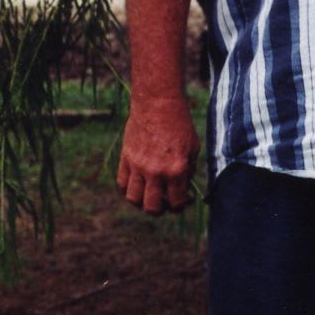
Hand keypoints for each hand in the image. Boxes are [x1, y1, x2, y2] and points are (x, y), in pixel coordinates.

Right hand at [117, 94, 199, 214]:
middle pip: (151, 207)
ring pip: (133, 199)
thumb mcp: (193, 147)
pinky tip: (137, 183)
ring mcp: (138, 166)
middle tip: (163, 204)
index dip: (180, 206)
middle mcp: (156, 172)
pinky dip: (128, 188)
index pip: (176, 202)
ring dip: (141, 202)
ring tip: (148, 195)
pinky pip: (121, 183)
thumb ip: (187, 169)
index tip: (181, 202)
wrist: (158, 104)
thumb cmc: (179, 123)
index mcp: (176, 169)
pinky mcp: (125, 158)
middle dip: (159, 210)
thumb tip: (182, 186)